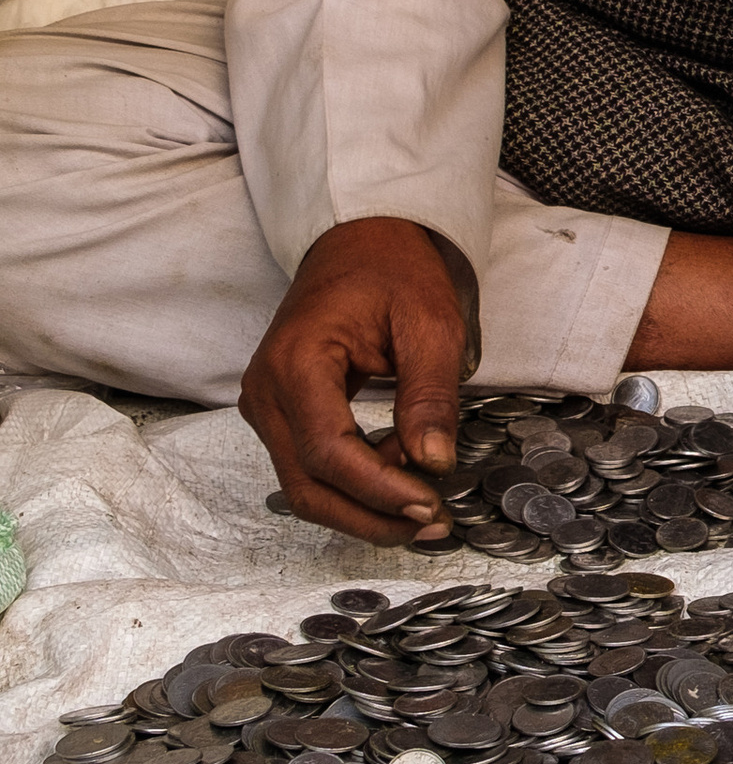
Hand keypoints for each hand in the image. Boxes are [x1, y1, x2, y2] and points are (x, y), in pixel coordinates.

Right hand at [240, 217, 477, 546]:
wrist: (360, 240)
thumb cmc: (391, 270)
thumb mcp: (429, 322)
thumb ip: (430, 394)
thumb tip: (434, 462)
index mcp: (295, 361)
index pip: (328, 451)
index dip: (378, 490)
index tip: (429, 504)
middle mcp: (266, 391)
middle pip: (307, 485)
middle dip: (370, 516)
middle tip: (432, 524)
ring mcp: (266, 406)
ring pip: (305, 486)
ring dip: (363, 508)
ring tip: (425, 504)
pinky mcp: (281, 414)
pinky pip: (310, 467)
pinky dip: (354, 484)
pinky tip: (399, 473)